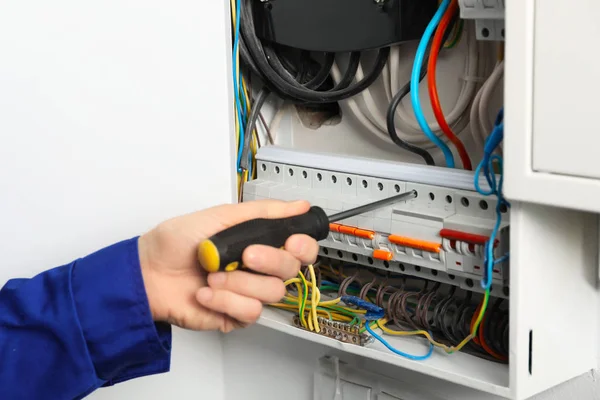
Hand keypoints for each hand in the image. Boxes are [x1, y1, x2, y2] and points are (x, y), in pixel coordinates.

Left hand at [137, 200, 318, 332]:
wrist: (147, 271)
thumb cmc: (175, 242)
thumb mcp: (220, 216)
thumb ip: (264, 212)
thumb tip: (299, 205)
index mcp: (258, 242)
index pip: (299, 248)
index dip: (303, 247)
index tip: (291, 242)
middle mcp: (256, 268)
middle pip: (291, 271)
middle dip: (270, 261)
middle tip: (246, 254)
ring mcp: (247, 292)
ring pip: (273, 293)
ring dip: (239, 281)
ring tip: (213, 273)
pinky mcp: (234, 315)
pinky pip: (250, 312)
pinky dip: (226, 299)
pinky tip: (207, 291)